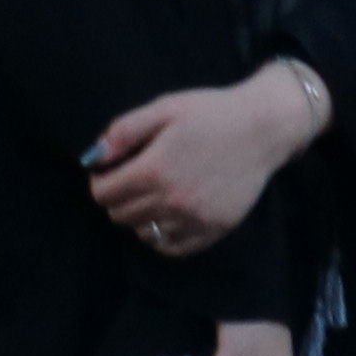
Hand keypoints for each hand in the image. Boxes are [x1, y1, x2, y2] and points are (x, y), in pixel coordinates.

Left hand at [89, 63, 324, 260]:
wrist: (263, 128)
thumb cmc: (211, 112)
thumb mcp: (164, 109)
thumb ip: (123, 131)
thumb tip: (92, 156)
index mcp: (154, 169)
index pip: (103, 194)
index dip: (99, 182)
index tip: (107, 173)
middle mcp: (171, 200)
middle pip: (120, 216)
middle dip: (117, 199)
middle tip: (129, 182)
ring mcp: (193, 219)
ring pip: (143, 233)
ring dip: (139, 217)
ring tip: (151, 197)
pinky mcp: (213, 230)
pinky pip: (172, 247)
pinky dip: (162, 236)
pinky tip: (168, 216)